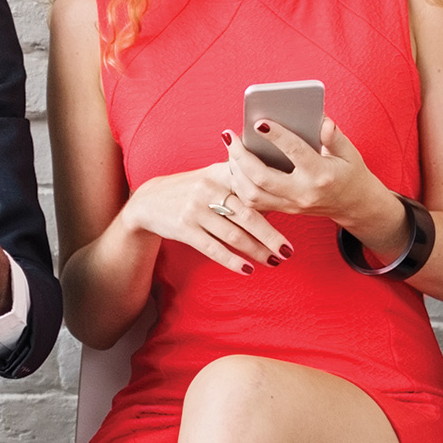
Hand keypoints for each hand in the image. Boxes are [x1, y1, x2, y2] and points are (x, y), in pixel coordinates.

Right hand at [122, 161, 292, 274]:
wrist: (148, 201)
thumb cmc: (188, 189)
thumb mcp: (209, 175)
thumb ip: (238, 178)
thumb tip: (276, 192)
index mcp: (218, 173)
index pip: (252, 187)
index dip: (275, 202)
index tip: (294, 216)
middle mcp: (207, 190)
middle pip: (247, 215)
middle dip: (271, 236)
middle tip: (288, 250)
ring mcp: (195, 210)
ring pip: (233, 235)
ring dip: (256, 251)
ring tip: (273, 261)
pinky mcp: (184, 229)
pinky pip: (213, 249)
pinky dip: (232, 261)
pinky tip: (247, 270)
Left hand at [225, 117, 387, 224]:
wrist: (353, 205)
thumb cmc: (349, 173)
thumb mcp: (349, 153)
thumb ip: (334, 137)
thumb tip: (322, 120)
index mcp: (321, 175)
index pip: (294, 152)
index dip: (276, 136)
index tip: (259, 122)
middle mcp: (302, 193)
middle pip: (262, 177)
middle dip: (241, 155)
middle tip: (230, 136)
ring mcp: (290, 205)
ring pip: (252, 194)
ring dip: (236, 171)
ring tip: (230, 150)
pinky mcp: (283, 210)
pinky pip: (253, 203)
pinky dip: (239, 185)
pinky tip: (235, 167)